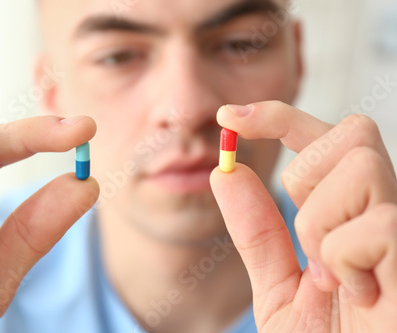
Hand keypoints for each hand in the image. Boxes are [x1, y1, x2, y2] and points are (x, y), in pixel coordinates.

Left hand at [211, 101, 396, 331]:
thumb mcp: (279, 288)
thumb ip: (257, 232)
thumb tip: (225, 172)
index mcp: (350, 215)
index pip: (322, 139)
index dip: (276, 117)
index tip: (228, 116)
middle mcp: (385, 210)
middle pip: (352, 134)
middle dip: (306, 177)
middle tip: (308, 241)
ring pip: (361, 167)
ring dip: (321, 225)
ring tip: (331, 278)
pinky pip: (377, 223)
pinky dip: (345, 261)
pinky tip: (361, 295)